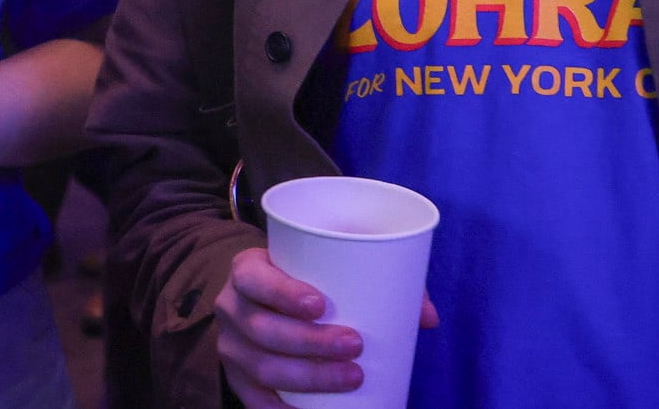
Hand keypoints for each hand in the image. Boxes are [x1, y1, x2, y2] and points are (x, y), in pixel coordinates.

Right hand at [216, 248, 436, 405]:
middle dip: (310, 342)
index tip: (321, 304)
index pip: (254, 279)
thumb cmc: (304, 279)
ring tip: (352, 377)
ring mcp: (232, 348)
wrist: (262, 299)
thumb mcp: (327, 264)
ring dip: (309, 378)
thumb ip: (376, 277)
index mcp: (246, 271)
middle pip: (263, 330)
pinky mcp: (239, 380)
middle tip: (355, 345)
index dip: (282, 293)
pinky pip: (257, 403)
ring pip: (264, 369)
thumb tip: (427, 317)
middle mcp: (231, 308)